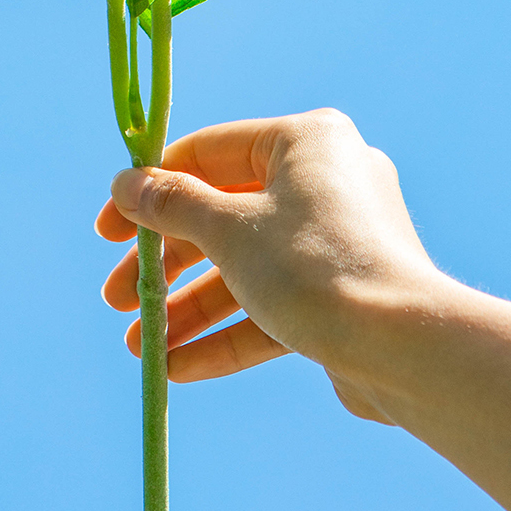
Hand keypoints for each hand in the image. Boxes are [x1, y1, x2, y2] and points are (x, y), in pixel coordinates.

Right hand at [96, 107, 437, 412]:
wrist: (403, 348)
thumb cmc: (313, 267)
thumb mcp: (227, 230)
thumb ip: (171, 205)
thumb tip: (126, 183)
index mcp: (306, 142)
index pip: (209, 152)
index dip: (151, 190)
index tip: (107, 230)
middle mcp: (328, 181)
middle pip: (224, 215)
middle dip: (166, 264)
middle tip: (117, 298)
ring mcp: (339, 241)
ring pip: (246, 268)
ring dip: (190, 307)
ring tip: (141, 346)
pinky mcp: (345, 295)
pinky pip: (275, 304)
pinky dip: (229, 332)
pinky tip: (180, 368)